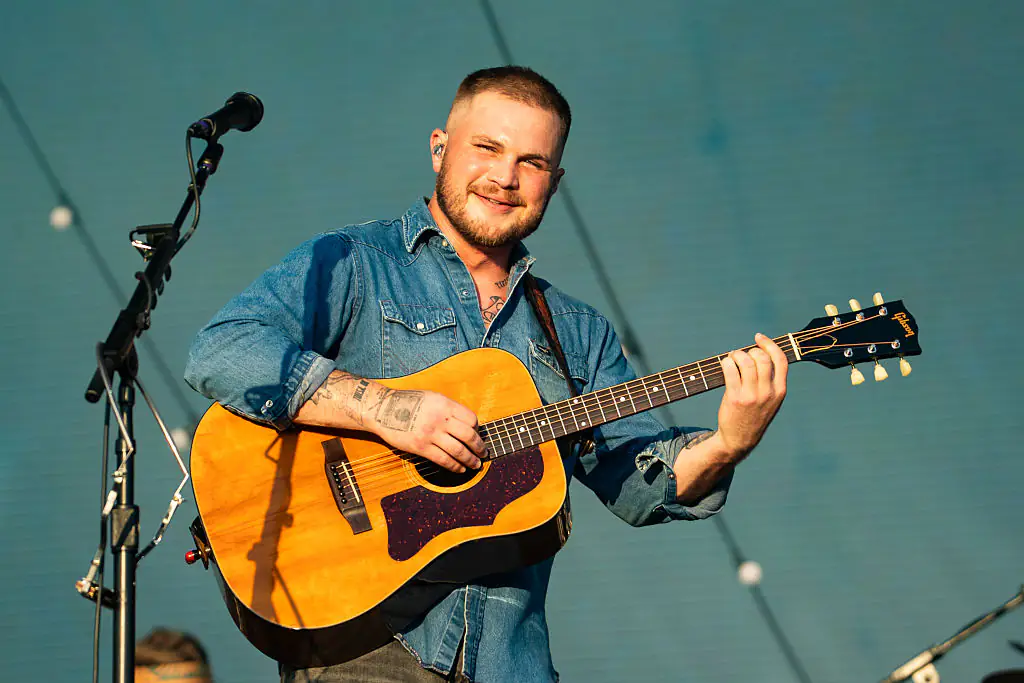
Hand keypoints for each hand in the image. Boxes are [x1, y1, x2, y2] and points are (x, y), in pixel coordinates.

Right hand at [367, 388, 484, 472]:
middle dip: (479, 447)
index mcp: (445, 404)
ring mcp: (430, 434)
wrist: (383, 409)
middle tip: (483, 453)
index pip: (471, 419)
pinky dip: (455, 466)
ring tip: (475, 464)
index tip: (477, 435)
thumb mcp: (432, 397)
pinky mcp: (421, 447)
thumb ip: (449, 409)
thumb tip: (466, 424)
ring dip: (470, 459)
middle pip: (469, 436)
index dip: (477, 429)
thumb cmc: (408, 402)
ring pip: (458, 451)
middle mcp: (440, 419)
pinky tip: (460, 469)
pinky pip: (443, 460)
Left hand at [715, 333, 787, 459]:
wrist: (740, 439)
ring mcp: (752, 396)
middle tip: (740, 355)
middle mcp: (768, 393)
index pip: (781, 360)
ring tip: (731, 358)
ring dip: (736, 355)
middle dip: (749, 351)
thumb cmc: (753, 415)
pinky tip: (725, 364)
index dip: (769, 344)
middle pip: (762, 358)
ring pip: (746, 362)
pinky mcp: (736, 398)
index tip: (758, 337)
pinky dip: (726, 362)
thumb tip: (759, 352)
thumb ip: (770, 380)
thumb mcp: (770, 400)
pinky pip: (731, 370)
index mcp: (780, 391)